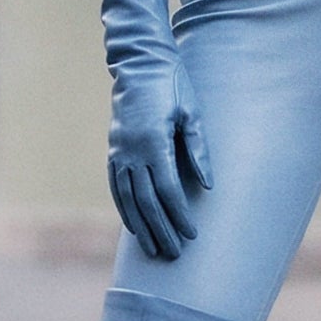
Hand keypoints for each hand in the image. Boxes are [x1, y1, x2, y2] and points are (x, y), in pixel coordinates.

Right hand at [96, 0, 212, 260]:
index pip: (167, 189)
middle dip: (161, 230)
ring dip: (141, 227)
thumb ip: (198, 149)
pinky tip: (133, 228)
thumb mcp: (191, 113)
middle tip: (175, 254)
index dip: (179, 214)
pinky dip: (124, 210)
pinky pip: (116, 188)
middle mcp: (131, 151)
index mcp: (153, 141)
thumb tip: (207, 185)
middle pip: (146, 201)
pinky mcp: (113, 151)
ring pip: (128, 199)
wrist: (139, 65)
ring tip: (154, 249)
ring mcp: (119, 152)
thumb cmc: (172, 86)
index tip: (191, 234)